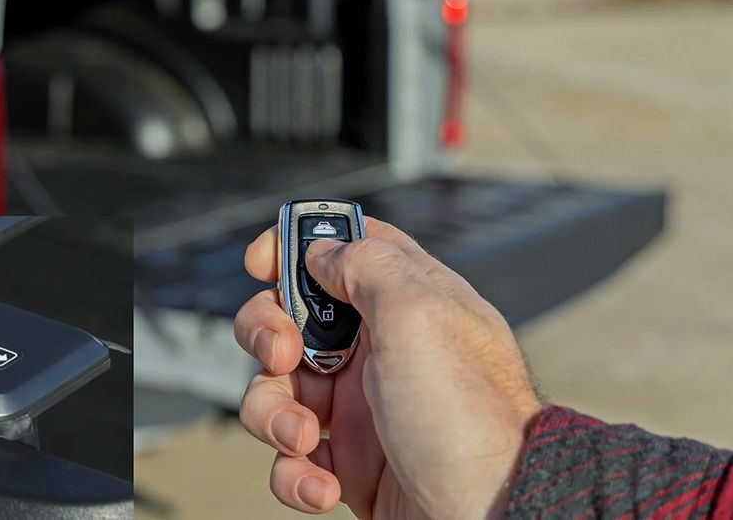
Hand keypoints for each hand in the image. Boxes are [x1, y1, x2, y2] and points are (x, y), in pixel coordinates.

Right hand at [235, 217, 540, 518]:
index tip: (261, 264)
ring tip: (303, 440)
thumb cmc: (471, 423)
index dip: (295, 246)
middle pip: (291, 317)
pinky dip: (293, 472)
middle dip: (267, 334)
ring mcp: (360, 407)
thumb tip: (323, 249)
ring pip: (278, 389)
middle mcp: (379, 349)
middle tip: (283, 356)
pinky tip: (323, 485)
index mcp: (403, 301)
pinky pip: (291, 457)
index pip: (344, 248)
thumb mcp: (420, 316)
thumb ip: (367, 265)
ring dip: (273, 413)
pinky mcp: (349, 464)